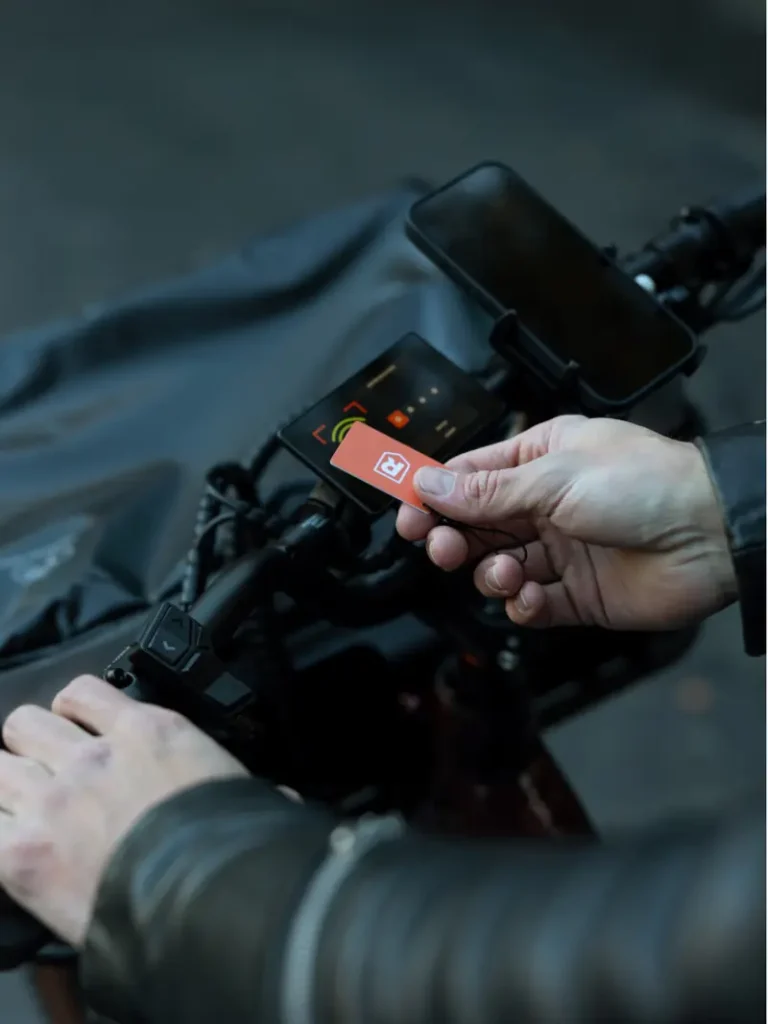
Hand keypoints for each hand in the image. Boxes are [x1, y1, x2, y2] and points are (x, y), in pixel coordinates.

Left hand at [0, 676, 246, 946]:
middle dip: (34, 745)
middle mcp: (94, 755)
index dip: (77, 713)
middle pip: (28, 722)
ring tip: (27, 807)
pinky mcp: (23, 852)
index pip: (87, 692)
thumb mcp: (246, 793)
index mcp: (150, 733)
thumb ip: (243, 788)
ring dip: (10, 783)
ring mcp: (53, 800)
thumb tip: (280, 800)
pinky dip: (1, 834)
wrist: (207, 901)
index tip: (82, 731)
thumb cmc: (231, 848)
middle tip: (49, 773)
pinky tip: (19, 847)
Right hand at [397, 415, 736, 630]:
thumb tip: (429, 483)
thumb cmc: (646, 484)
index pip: (467, 477)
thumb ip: (487, 490)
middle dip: (452, 538)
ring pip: (497, 566)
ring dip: (489, 573)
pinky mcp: (577, 593)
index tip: (405, 515)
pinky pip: (529, 604)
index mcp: (538, 459)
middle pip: (475, 525)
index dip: (431, 496)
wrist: (711, 535)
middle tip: (442, 548)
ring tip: (505, 573)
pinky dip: (519, 605)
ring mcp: (561, 550)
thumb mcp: (555, 476)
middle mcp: (546, 504)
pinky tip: (528, 596)